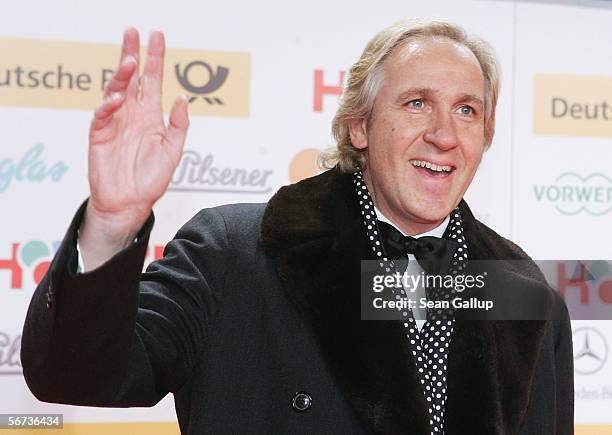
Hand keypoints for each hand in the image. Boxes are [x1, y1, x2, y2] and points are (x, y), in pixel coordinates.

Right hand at [87, 28, 188, 232]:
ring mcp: (115, 122)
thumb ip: (179, 125)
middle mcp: (132, 114)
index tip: (157, 36)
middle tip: (132, 32)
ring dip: (121, 75)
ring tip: (130, 62)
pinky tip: (116, 97)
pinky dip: (108, 104)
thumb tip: (183, 98)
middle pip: (130, 77)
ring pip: (115, 90)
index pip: (152, 80)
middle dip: (131, 53)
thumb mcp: (173, 151)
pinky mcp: (100, 134)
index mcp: (151, 115)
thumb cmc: (151, 179)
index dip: (155, 58)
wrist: (130, 203)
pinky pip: (102, 115)